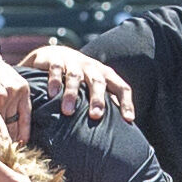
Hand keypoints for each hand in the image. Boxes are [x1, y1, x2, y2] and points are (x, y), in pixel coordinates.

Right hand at [19, 46, 134, 120]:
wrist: (55, 54)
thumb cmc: (80, 77)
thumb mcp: (94, 87)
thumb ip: (106, 102)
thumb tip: (120, 128)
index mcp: (105, 75)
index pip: (120, 87)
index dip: (126, 102)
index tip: (128, 119)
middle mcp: (91, 67)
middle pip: (98, 82)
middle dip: (98, 99)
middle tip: (95, 115)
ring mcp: (73, 62)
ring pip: (75, 77)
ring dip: (72, 94)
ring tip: (68, 112)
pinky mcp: (55, 59)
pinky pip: (56, 69)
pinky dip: (55, 81)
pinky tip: (52, 94)